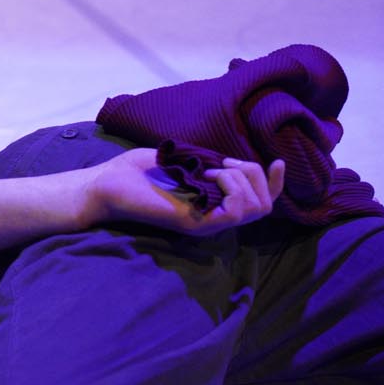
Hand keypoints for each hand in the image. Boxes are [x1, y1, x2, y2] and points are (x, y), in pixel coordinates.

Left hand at [86, 148, 284, 235]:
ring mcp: (207, 222)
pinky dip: (231, 186)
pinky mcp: (196, 224)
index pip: (259, 202)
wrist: (106, 184)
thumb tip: (232, 162)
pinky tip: (210, 176)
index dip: (275, 182)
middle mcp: (214, 217)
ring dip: (242, 179)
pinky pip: (236, 211)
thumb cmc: (136, 172)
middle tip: (222, 164)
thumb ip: (210, 162)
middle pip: (265, 205)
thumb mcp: (183, 160)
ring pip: (257, 208)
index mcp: (213, 203)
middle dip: (255, 174)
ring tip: (213, 170)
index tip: (277, 160)